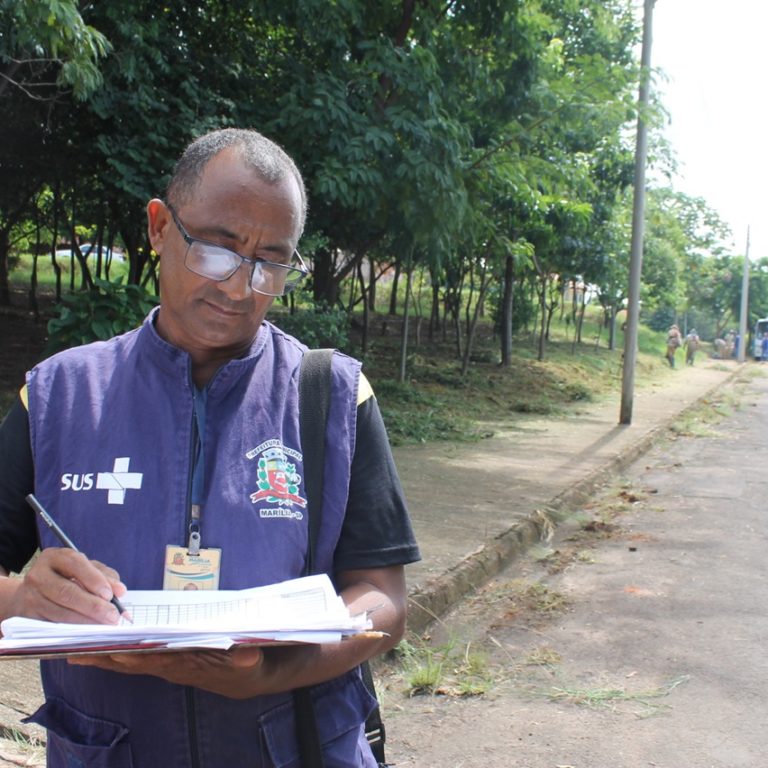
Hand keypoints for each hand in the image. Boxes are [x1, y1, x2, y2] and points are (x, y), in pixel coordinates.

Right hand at [5, 548, 126, 624]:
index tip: (110, 595)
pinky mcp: (28, 616)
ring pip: (60, 612)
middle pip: (67, 592)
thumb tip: (120, 591)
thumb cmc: (65, 578)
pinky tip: (88, 630)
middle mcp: (39, 575)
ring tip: (105, 624)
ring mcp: (31, 596)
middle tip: (113, 616)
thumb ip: (104, 576)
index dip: (94, 580)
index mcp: (55, 557)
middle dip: (93, 606)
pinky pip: (53, 625)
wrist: (30, 594)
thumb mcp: (85, 569)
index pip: (75, 564)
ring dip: (86, 621)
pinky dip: (73, 629)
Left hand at [69, 645, 266, 697]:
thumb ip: (247, 658)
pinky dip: (116, 655)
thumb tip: (246, 654)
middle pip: (135, 663)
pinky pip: (135, 659)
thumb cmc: (247, 666)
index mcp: (190, 665)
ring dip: (105, 657)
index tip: (122, 652)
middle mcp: (172, 668)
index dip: (140, 656)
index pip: (160, 660)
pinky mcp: (165, 662)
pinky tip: (99, 651)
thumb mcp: (252, 662)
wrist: (245, 678)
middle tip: (80, 651)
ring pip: (130, 663)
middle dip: (109, 657)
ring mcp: (166, 667)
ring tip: (77, 651)